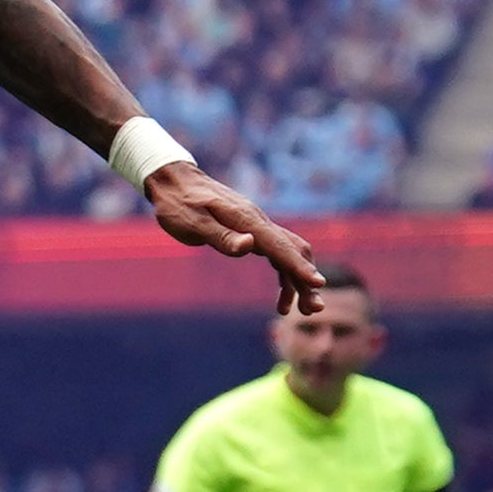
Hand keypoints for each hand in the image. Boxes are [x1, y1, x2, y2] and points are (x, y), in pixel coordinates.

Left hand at [141, 160, 326, 313]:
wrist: (174, 181)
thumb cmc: (178, 204)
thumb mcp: (192, 223)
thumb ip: (221, 236)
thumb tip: (251, 245)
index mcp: (246, 219)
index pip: (279, 245)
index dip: (299, 266)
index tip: (318, 283)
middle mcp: (257, 221)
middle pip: (293, 250)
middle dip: (307, 279)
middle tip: (315, 308)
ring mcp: (256, 225)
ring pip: (289, 253)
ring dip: (300, 280)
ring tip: (304, 310)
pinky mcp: (251, 230)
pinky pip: (277, 253)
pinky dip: (285, 274)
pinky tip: (284, 296)